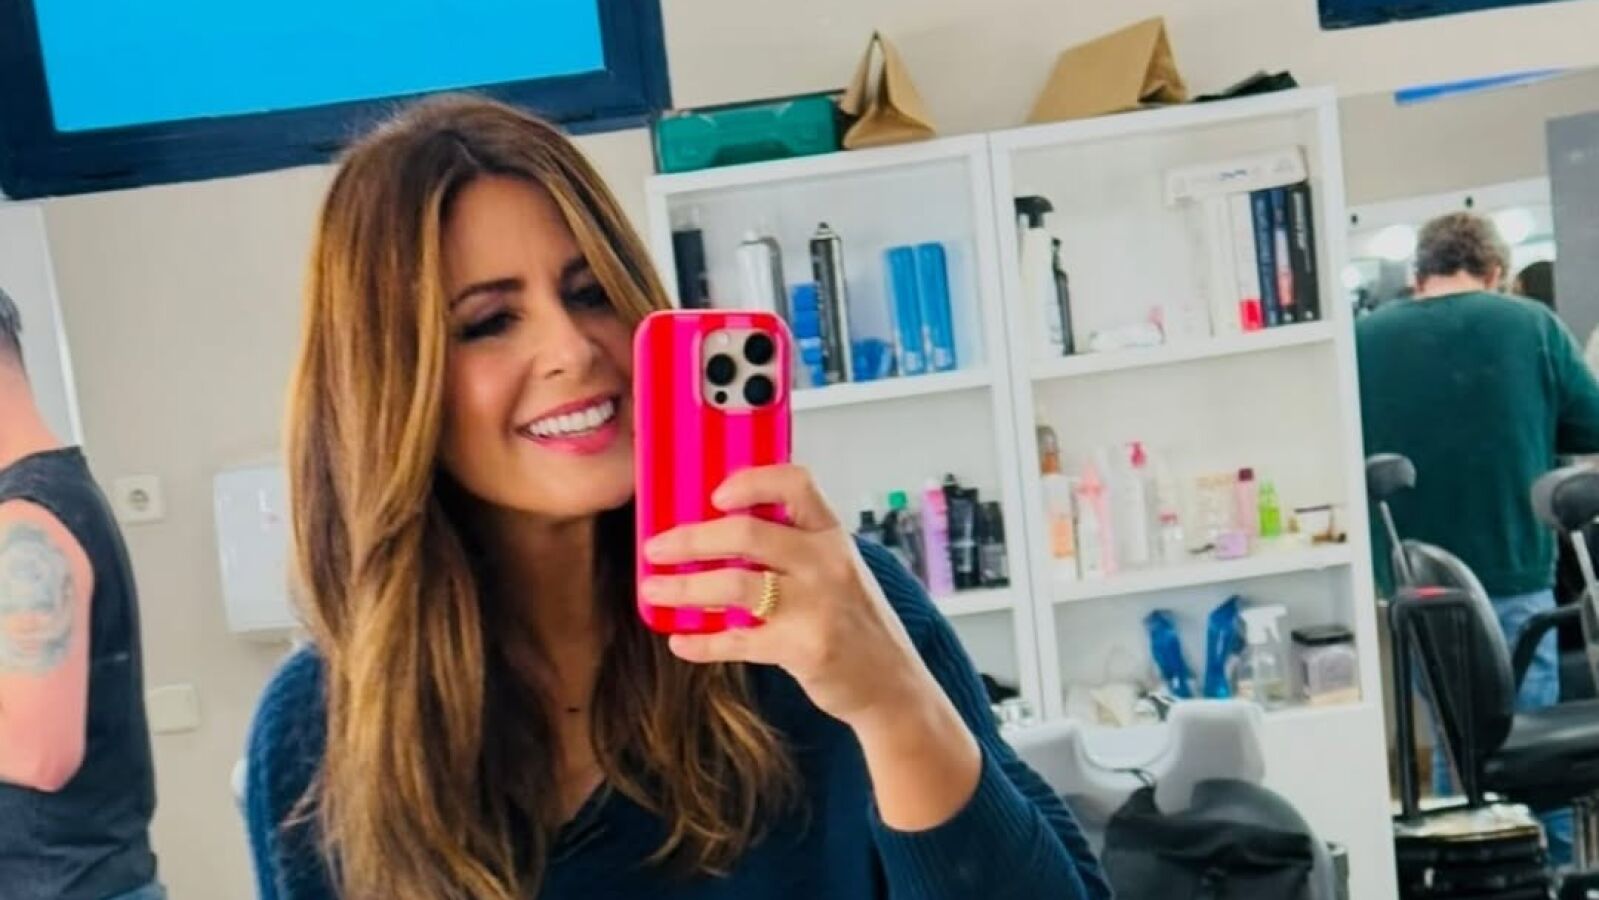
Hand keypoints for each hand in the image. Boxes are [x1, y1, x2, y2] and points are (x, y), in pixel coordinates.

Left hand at [640, 465, 931, 728]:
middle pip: (747, 533)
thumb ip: (791, 549)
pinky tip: (681, 641)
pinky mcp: (805, 647)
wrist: (892, 683)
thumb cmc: (853, 621)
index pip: (795, 483)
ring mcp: (817, 605)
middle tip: (655, 548)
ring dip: (684, 588)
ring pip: (735, 586)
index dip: (750, 481)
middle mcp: (827, 562)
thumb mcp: (835, 570)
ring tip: (653, 590)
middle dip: (691, 539)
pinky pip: (739, 641)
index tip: (714, 495)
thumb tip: (712, 534)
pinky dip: (704, 642)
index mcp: (832, 534)